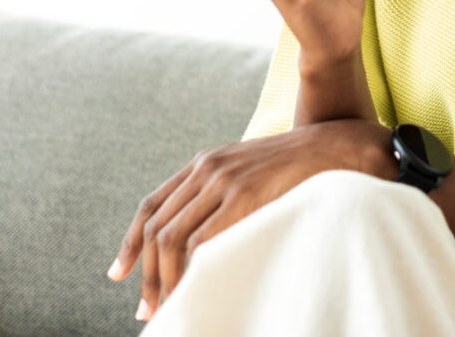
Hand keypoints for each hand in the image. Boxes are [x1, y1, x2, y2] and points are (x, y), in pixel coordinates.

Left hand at [107, 117, 393, 320]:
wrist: (335, 146)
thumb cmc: (299, 169)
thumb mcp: (250, 174)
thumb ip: (224, 195)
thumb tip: (205, 238)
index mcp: (204, 162)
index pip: (151, 206)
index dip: (131, 243)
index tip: (120, 274)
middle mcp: (206, 168)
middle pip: (157, 227)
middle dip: (147, 274)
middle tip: (148, 309)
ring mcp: (223, 180)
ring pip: (173, 238)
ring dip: (164, 279)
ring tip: (169, 307)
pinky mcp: (243, 195)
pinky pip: (203, 240)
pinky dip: (191, 270)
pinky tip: (193, 288)